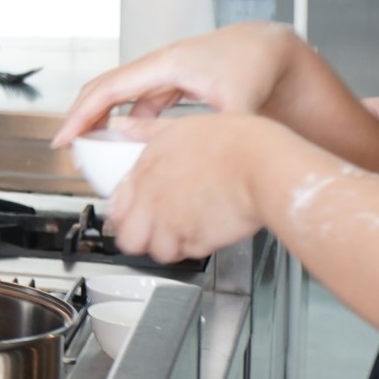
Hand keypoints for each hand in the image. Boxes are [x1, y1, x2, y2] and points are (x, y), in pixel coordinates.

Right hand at [53, 22, 303, 146]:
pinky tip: (127, 143)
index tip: (65, 138)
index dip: (82, 115)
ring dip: (100, 120)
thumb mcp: (239, 103)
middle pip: (102, 89)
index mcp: (163, 66)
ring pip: (117, 97)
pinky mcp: (171, 83)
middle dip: (80, 117)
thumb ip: (216, 134)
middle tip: (67, 147)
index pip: (108, 90)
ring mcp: (162, 74)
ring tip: (90, 149)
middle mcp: (156, 66)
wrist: (270, 48)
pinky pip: (136, 103)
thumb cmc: (255, 63)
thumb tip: (200, 162)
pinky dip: (125, 122)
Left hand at [106, 113, 283, 262]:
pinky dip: (195, 248)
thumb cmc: (233, 142)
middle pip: (128, 239)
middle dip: (140, 239)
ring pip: (156, 252)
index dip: (124, 214)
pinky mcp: (198, 241)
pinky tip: (206, 232)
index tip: (133, 215)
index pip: (115, 207)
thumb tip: (121, 127)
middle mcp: (153, 200)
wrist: (263, 165)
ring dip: (169, 246)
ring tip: (183, 234)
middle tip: (154, 233)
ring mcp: (173, 223)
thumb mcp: (181, 124)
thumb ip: (146, 130)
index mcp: (145, 171)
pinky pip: (188, 254)